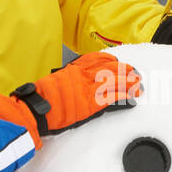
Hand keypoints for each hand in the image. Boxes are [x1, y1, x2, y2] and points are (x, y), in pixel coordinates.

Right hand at [0, 51, 141, 146]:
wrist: (32, 111)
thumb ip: (64, 81)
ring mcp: (86, 89)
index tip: (119, 63)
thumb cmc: (37, 101)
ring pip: (113, 82)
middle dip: (124, 71)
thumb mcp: (51, 84)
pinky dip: (124, 98)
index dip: (110, 61)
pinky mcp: (90, 104)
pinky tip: (133, 99)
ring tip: (139, 84)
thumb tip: (69, 81)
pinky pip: (111, 99)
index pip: (95, 60)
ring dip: (128, 83)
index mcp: (71, 71)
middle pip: (108, 69)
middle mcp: (81, 76)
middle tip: (136, 73)